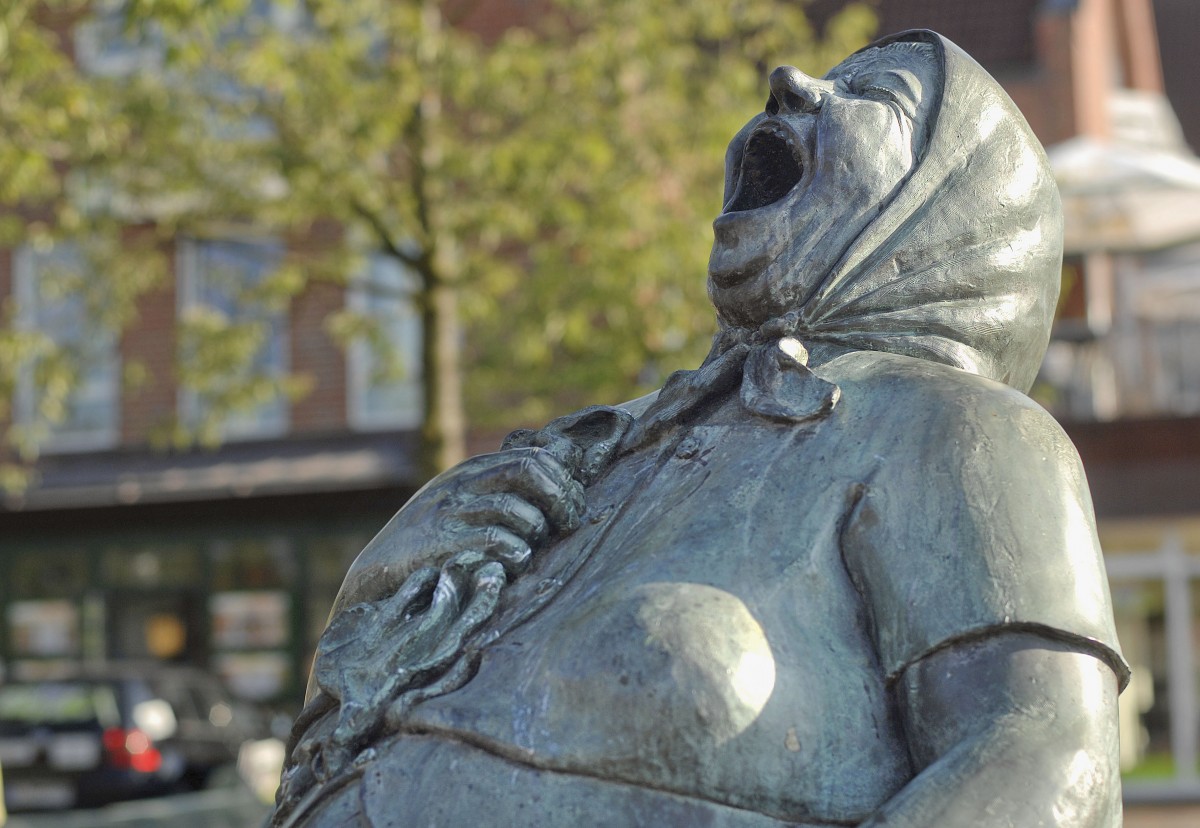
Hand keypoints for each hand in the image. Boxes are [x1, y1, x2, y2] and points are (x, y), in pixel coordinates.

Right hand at [329, 447, 584, 615]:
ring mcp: (450, 512)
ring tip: (525, 553)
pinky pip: (498, 543)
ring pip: (517, 512)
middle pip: (529, 472)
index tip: (575, 508)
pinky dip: (515, 556)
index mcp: (471, 472)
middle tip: (567, 525)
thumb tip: (565, 479)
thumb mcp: (465, 505)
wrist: (378, 576)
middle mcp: (461, 484)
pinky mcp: (442, 544)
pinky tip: (508, 567)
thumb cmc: (433, 545)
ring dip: (534, 535)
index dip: (564, 482)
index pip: (533, 458)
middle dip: (561, 499)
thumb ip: (504, 492)